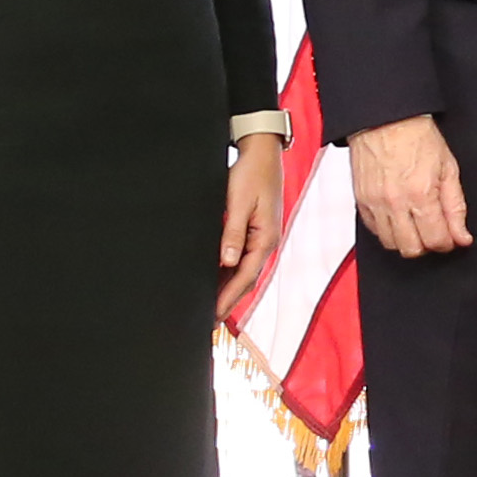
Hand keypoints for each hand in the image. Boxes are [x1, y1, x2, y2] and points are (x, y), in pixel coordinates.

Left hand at [217, 136, 285, 324]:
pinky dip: (230, 274)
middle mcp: (266, 243)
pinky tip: (218, 280)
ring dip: (229, 290)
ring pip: (244, 273)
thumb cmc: (251, 175)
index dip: (227, 298)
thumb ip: (233, 234)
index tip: (213, 315)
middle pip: (246, 281)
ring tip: (211, 307)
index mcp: (266, 239)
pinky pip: (243, 260)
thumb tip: (227, 262)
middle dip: (228, 302)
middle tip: (209, 321)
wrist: (262, 154)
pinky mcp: (256, 233)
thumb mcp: (239, 203)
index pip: (245, 277)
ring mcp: (263, 239)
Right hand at [351, 113, 471, 259]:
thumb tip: (462, 236)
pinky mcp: (361, 201)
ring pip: (391, 244)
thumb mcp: (449, 168)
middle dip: (427, 245)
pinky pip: (374, 231)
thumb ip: (456, 207)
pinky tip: (399, 218)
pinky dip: (388, 231)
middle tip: (435, 232)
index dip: (448, 242)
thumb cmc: (417, 137)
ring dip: (407, 240)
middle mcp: (395, 203)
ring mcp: (375, 204)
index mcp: (420, 195)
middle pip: (411, 249)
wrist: (385, 120)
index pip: (435, 240)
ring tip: (417, 225)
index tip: (452, 237)